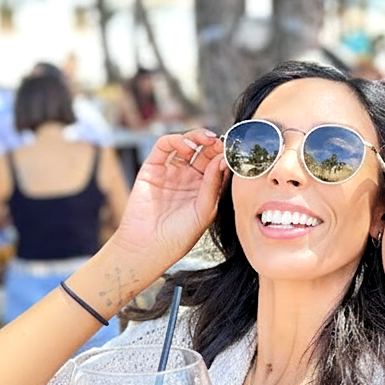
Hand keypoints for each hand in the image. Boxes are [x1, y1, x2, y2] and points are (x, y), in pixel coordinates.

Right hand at [110, 130, 226, 267]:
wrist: (149, 247)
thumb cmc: (179, 236)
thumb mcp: (204, 211)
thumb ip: (213, 184)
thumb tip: (222, 159)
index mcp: (205, 188)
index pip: (218, 164)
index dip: (226, 155)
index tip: (235, 152)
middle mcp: (188, 178)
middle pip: (204, 151)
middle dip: (214, 143)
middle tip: (222, 142)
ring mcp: (171, 171)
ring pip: (186, 144)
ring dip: (198, 137)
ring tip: (209, 140)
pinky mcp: (152, 168)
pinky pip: (164, 146)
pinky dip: (176, 140)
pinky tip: (188, 146)